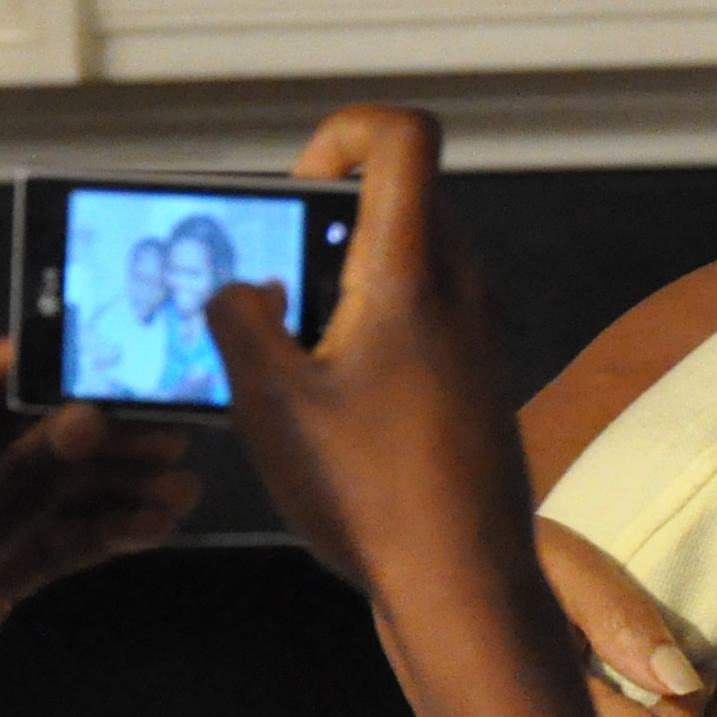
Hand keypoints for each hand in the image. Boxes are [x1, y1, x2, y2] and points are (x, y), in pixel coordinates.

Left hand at [0, 342, 196, 716]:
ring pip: (53, 495)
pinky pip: (55, 543)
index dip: (48, 373)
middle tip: (174, 440)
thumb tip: (88, 418)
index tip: (119, 367)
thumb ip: (20, 486)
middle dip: (103, 441)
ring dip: (116, 491)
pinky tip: (153, 528)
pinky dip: (103, 534)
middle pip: (29, 442)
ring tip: (182, 493)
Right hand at [207, 108, 536, 623]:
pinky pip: (424, 310)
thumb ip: (240, 322)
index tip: (294, 195)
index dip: (342, 133)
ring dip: (343, 277)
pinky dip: (371, 322)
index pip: (405, 135)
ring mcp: (476, 331)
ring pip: (409, 257)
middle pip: (401, 194)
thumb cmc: (370, 494)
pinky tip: (324, 393)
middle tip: (270, 281)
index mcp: (413, 270)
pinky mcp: (476, 376)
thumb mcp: (270, 403)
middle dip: (326, 217)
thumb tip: (240, 288)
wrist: (464, 584)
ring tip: (284, 345)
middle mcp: (459, 285)